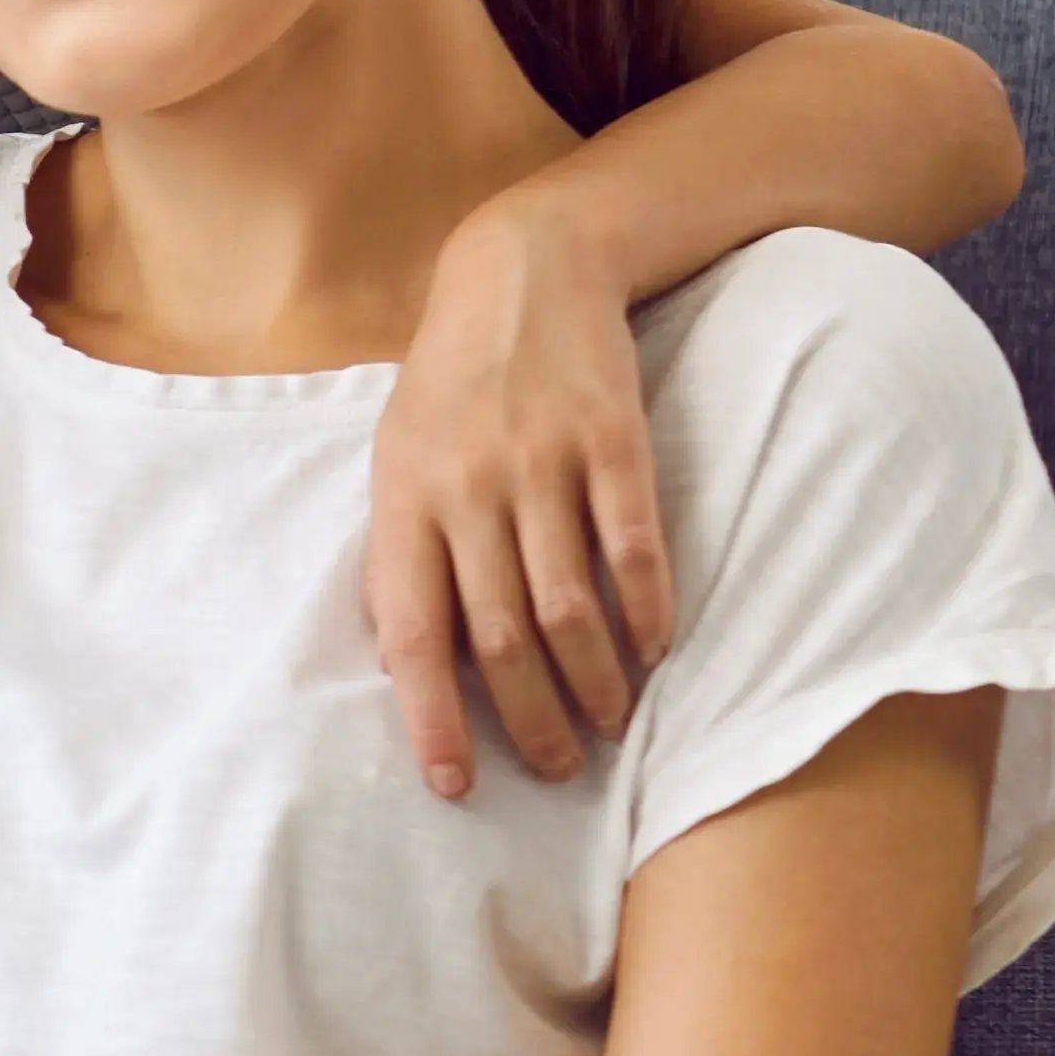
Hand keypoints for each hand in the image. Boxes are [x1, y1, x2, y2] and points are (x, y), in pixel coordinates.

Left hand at [368, 198, 675, 796]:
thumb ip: (404, 549)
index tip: (454, 786)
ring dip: (593, 682)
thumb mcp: (399, 456)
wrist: (522, 270)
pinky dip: (646, 611)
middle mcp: (469, 488)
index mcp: (403, 498)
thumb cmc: (452, 383)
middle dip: (529, 721)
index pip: (410, 634)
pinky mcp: (613, 441)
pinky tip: (655, 651)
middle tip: (555, 770)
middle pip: (498, 638)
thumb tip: (406, 660)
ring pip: (568, 607)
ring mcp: (541, 463)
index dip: (431, 717)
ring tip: (610, 724)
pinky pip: (632, 546)